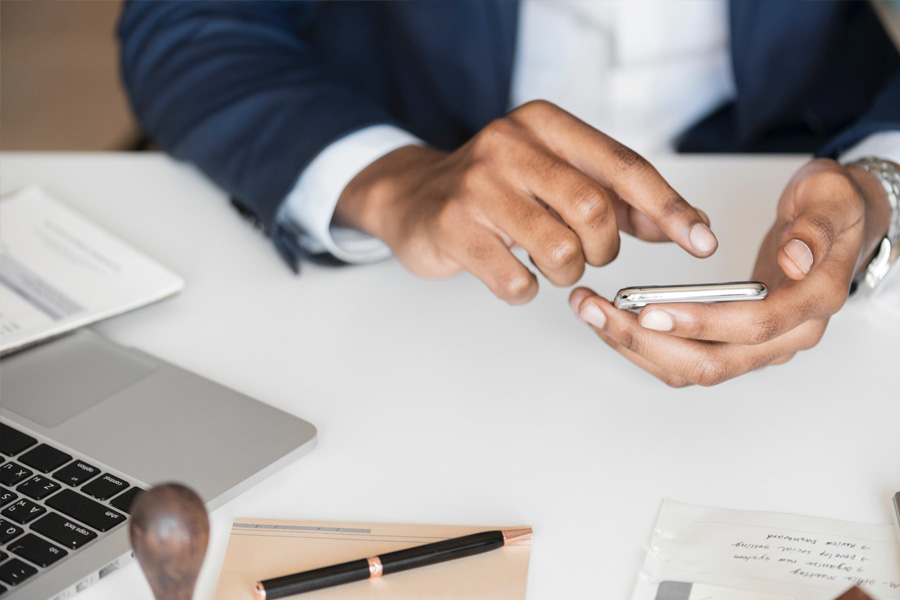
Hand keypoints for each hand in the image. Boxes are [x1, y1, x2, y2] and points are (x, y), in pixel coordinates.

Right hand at [335, 100, 716, 303]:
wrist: (413, 198)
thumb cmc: (497, 190)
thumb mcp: (557, 176)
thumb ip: (619, 198)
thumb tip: (686, 225)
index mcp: (543, 124)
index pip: (623, 166)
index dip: (668, 208)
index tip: (701, 241)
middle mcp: (508, 145)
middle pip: (594, 211)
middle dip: (602, 250)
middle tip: (586, 254)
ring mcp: (476, 186)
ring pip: (560, 252)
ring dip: (565, 274)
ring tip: (545, 263)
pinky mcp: (452, 228)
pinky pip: (517, 282)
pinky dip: (525, 290)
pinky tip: (511, 273)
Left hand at [569, 158, 892, 385]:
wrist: (838, 223)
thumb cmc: (832, 209)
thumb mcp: (830, 197)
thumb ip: (813, 227)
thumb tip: (794, 260)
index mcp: (813, 302)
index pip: (754, 327)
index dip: (701, 322)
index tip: (649, 310)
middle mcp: (788, 336)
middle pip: (712, 362)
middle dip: (647, 341)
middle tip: (597, 310)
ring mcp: (761, 346)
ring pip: (692, 368)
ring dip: (636, 346)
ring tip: (590, 311)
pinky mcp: (736, 342)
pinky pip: (686, 358)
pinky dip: (645, 345)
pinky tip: (612, 319)